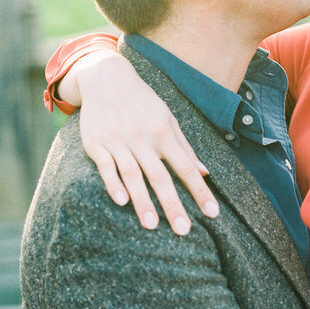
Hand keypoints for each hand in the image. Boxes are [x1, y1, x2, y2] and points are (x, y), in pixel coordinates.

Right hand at [73, 51, 218, 233]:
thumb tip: (205, 172)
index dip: (200, 191)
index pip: (186, 167)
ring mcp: (118, 141)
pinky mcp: (96, 143)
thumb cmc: (143, 102)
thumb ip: (185, 147)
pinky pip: (105, 166)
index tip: (212, 213)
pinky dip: (113, 183)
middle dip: (173, 205)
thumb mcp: (168, 118)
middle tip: (183, 231)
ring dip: (143, 201)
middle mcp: (143, 139)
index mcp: (164, 133)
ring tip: (152, 226)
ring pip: (133, 175)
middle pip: (160, 177)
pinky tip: (121, 201)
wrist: (106, 77)